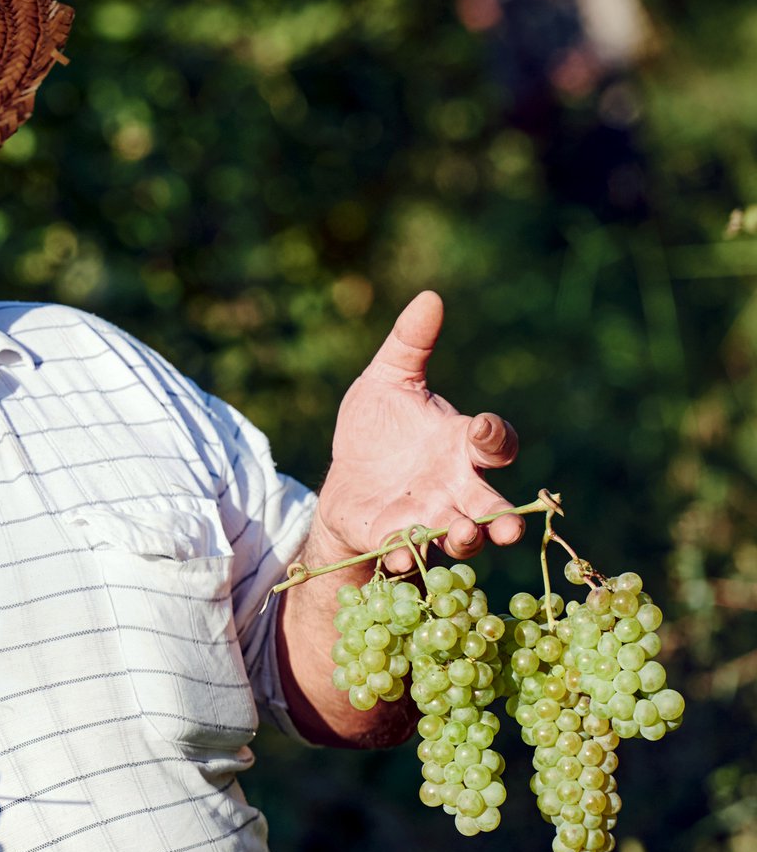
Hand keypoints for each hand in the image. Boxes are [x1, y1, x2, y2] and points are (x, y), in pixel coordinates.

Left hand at [316, 291, 523, 572]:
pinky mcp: (389, 537)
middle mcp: (454, 487)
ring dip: (461, 540)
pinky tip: (395, 555)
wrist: (343, 473)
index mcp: (460, 445)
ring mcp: (426, 516)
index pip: (495, 443)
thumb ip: (409, 343)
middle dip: (501, 518)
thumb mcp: (386, 379)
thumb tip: (430, 297)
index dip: (495, 439)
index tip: (482, 432)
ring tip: (457, 537)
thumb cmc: (377, 426)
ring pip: (457, 537)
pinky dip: (403, 555)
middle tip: (508, 526)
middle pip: (490, 506)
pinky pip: (404, 550)